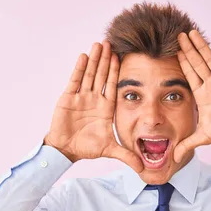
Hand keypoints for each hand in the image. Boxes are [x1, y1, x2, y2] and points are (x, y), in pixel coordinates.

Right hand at [44, 41, 143, 171]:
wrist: (67, 150)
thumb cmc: (87, 148)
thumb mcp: (110, 150)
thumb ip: (127, 156)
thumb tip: (143, 168)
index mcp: (106, 108)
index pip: (112, 86)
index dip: (116, 72)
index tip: (120, 57)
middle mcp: (95, 100)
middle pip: (101, 75)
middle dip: (106, 60)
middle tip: (110, 42)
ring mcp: (81, 98)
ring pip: (89, 75)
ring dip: (94, 60)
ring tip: (98, 44)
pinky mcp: (68, 99)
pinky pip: (75, 81)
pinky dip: (79, 69)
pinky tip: (84, 56)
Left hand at [173, 31, 210, 162]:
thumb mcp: (204, 137)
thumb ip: (188, 144)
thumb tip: (173, 158)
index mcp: (202, 95)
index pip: (189, 75)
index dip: (182, 63)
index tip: (174, 51)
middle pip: (197, 63)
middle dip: (188, 50)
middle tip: (179, 35)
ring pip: (210, 59)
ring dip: (202, 46)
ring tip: (192, 33)